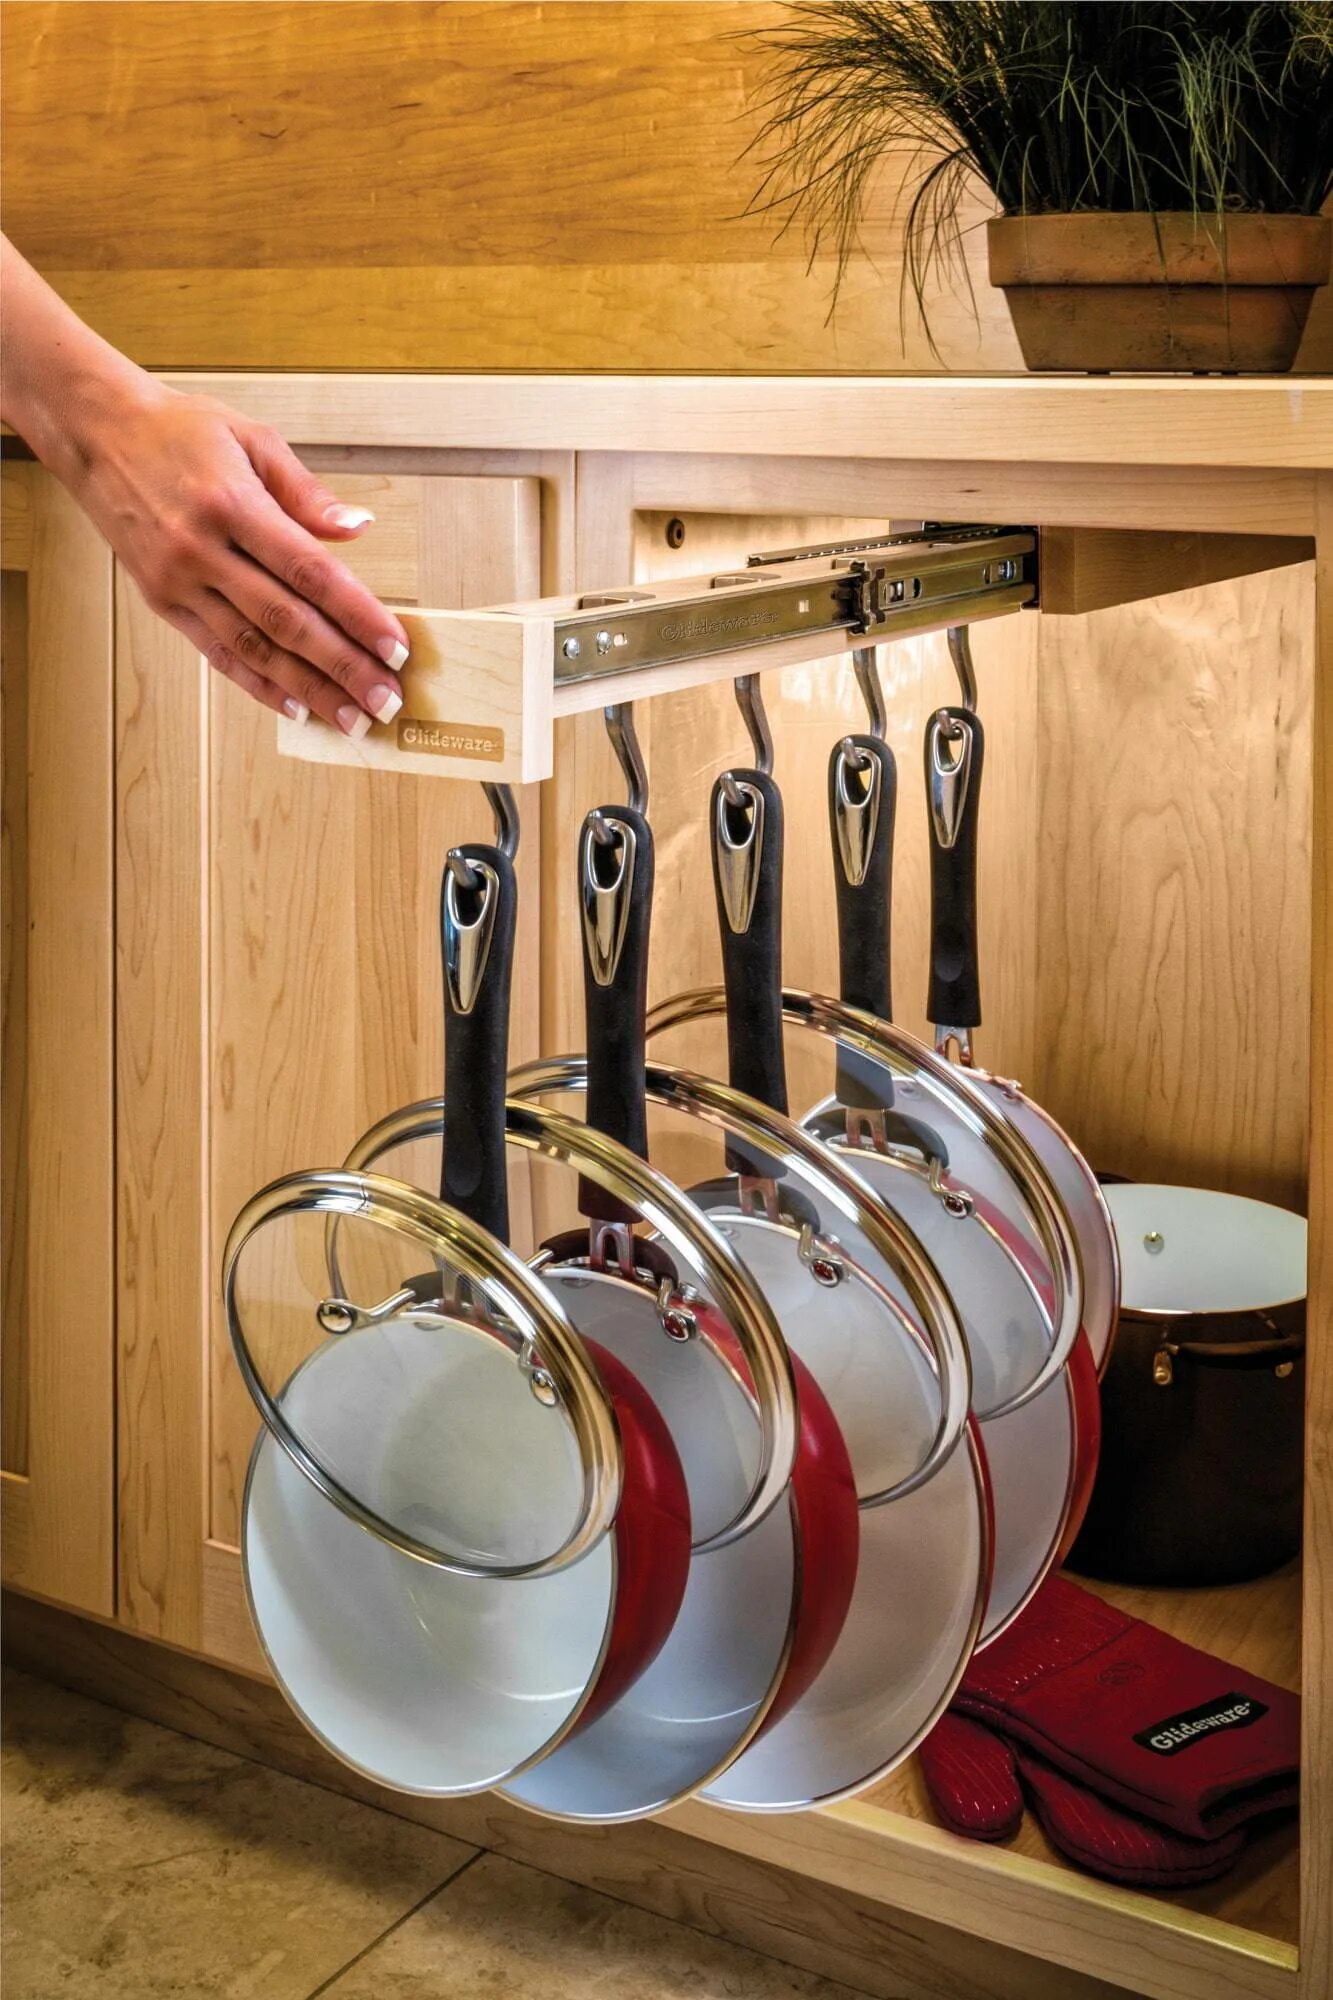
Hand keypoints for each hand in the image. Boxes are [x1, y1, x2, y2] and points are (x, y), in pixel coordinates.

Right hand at [68, 378, 408, 732]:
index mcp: (233, 504)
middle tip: (385, 700)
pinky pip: (217, 652)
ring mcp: (179, 582)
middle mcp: (202, 550)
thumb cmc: (180, 432)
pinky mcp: (162, 602)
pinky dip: (258, 683)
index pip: (309, 571)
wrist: (98, 435)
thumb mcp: (252, 438)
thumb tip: (359, 527)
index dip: (356, 614)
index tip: (394, 646)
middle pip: (286, 621)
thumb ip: (307, 492)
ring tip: (350, 717)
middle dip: (342, 666)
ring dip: (307, 688)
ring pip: (253, 647)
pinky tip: (295, 706)